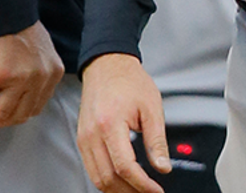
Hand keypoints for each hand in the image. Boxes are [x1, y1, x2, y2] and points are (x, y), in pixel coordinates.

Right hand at [0, 20, 63, 126]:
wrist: (5, 10)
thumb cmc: (18, 26)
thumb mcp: (40, 51)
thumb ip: (37, 71)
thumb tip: (24, 93)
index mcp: (53, 73)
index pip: (35, 107)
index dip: (14, 114)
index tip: (0, 110)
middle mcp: (41, 78)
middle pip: (18, 115)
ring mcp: (21, 78)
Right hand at [78, 52, 169, 192]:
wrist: (108, 65)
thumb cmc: (129, 81)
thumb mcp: (152, 107)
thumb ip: (157, 140)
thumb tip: (163, 167)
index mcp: (110, 123)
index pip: (124, 166)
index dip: (142, 184)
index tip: (156, 190)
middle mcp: (92, 134)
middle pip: (108, 178)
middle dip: (130, 192)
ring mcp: (84, 138)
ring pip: (97, 178)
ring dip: (117, 190)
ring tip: (137, 191)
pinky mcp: (82, 140)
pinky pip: (92, 168)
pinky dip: (107, 180)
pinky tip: (122, 181)